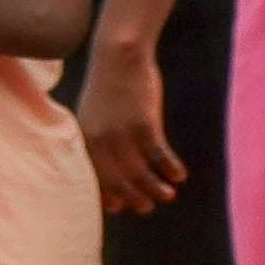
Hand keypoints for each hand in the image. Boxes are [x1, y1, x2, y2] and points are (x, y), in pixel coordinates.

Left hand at [84, 51, 187, 215]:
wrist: (118, 57)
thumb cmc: (109, 86)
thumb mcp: (94, 114)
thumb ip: (98, 137)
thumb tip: (109, 160)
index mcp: (85, 138)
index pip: (95, 175)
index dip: (108, 194)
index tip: (119, 208)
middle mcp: (100, 140)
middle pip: (118, 179)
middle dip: (134, 196)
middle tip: (148, 207)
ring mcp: (121, 133)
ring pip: (139, 171)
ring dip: (155, 187)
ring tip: (168, 195)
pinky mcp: (143, 123)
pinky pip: (158, 154)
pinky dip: (169, 167)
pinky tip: (179, 175)